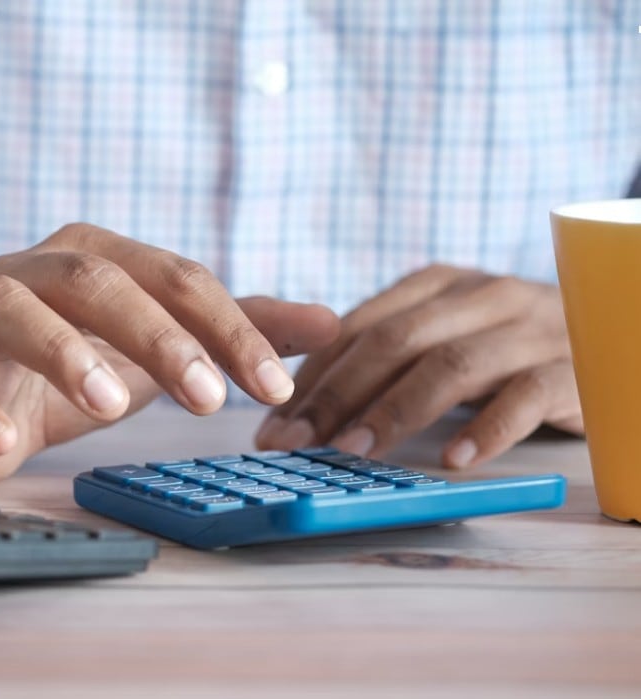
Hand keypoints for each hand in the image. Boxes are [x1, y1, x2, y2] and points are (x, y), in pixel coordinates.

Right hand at [0, 223, 338, 483]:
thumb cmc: (74, 360)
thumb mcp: (160, 343)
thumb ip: (236, 329)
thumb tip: (332, 322)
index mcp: (99, 255)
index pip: (176, 278)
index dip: (229, 328)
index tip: (275, 386)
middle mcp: (37, 271)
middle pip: (101, 282)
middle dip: (160, 337)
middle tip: (209, 399)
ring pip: (20, 314)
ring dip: (66, 355)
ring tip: (111, 404)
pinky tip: (4, 442)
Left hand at [255, 264, 583, 468]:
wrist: (611, 334)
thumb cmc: (504, 348)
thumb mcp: (442, 336)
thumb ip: (384, 355)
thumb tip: (300, 404)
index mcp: (436, 284)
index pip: (357, 327)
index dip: (311, 376)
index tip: (273, 423)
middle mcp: (479, 296)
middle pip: (394, 342)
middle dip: (335, 395)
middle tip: (296, 443)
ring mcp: (527, 328)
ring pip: (450, 365)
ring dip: (395, 411)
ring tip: (354, 453)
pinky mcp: (570, 367)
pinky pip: (525, 397)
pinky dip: (487, 429)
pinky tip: (454, 460)